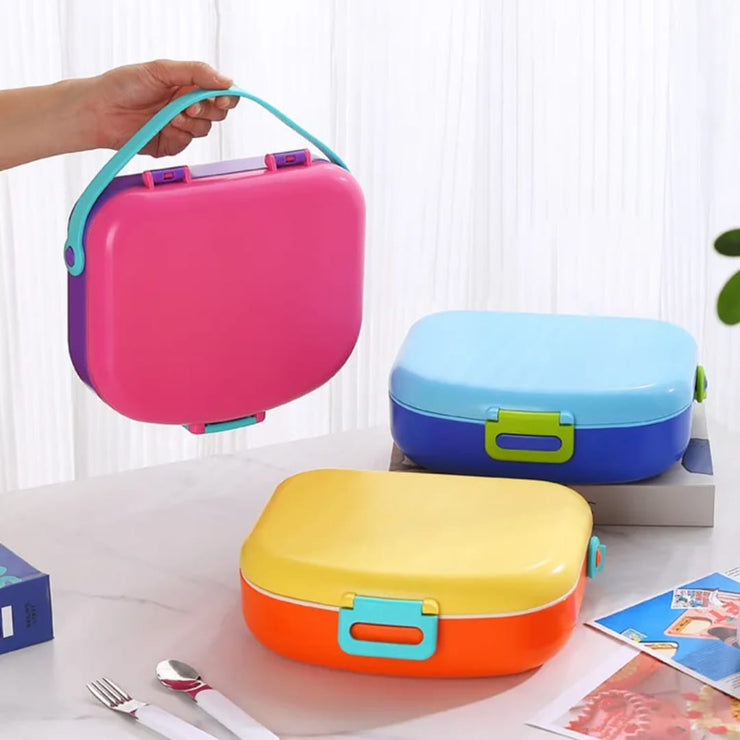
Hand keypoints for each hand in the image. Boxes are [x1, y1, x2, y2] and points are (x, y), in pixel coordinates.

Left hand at [87, 59, 238, 155]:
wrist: (101, 111)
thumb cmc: (124, 85)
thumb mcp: (162, 69)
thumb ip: (197, 72)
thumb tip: (227, 81)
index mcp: (187, 85)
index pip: (220, 92)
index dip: (226, 96)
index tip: (221, 98)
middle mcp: (187, 106)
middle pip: (218, 113)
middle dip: (207, 110)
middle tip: (188, 107)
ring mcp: (180, 127)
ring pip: (205, 130)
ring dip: (190, 124)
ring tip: (169, 116)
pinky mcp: (171, 145)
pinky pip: (187, 144)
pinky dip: (177, 136)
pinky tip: (162, 127)